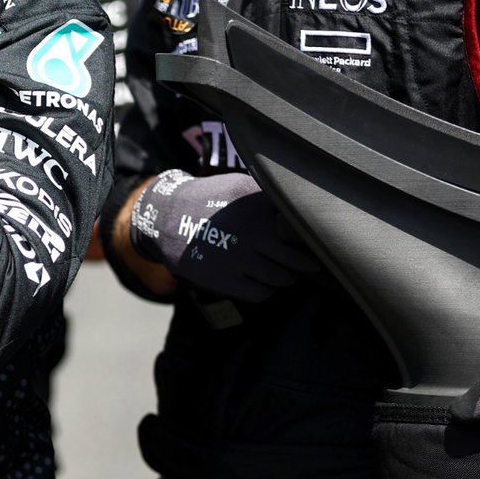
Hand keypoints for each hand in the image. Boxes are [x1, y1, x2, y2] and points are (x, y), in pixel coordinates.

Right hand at [129, 169, 320, 301]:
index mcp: (257, 205)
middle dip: (303, 262)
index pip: (303, 230)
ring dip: (285, 276)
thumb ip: (273, 198)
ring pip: (283, 279)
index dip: (311, 237)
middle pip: (299, 260)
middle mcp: (250, 232)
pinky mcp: (224, 280)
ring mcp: (237, 258)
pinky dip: (266, 289)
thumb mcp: (240, 185)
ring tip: (278, 267)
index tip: (314, 240)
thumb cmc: (211, 200)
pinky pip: (262, 293)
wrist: (165, 218)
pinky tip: (259, 278)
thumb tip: (311, 214)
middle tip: (303, 260)